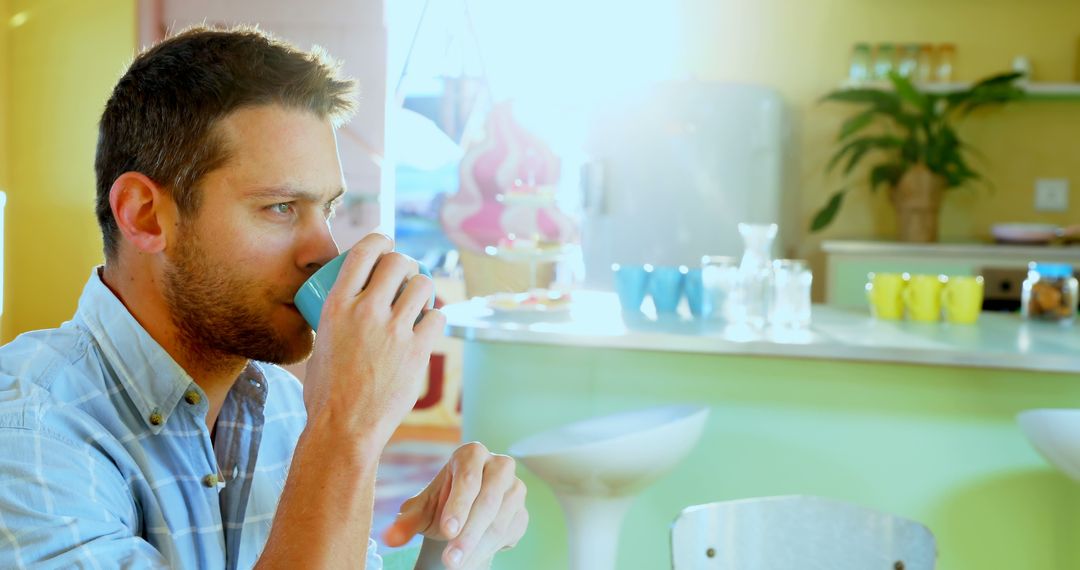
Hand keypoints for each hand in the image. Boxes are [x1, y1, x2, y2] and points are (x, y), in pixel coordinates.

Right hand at [302, 233, 444, 450]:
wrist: (344, 428)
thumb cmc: (325, 393)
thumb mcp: (320, 344)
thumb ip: (334, 322)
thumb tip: (345, 309)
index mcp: (337, 305)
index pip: (364, 251)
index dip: (381, 240)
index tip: (386, 244)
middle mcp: (366, 310)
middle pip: (398, 262)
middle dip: (405, 264)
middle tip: (405, 276)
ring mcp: (394, 330)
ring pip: (423, 285)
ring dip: (423, 289)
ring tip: (418, 300)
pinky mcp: (417, 350)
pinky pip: (437, 318)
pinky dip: (434, 319)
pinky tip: (428, 325)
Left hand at [383, 442, 527, 568]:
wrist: (462, 516)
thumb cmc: (440, 505)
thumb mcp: (421, 511)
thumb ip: (406, 522)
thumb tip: (389, 538)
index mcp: (472, 454)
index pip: (469, 478)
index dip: (459, 506)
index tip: (447, 531)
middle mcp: (499, 465)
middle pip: (488, 501)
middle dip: (468, 534)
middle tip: (451, 561)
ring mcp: (515, 489)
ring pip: (499, 521)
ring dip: (477, 546)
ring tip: (456, 564)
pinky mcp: (522, 513)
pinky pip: (508, 534)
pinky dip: (488, 550)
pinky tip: (470, 560)